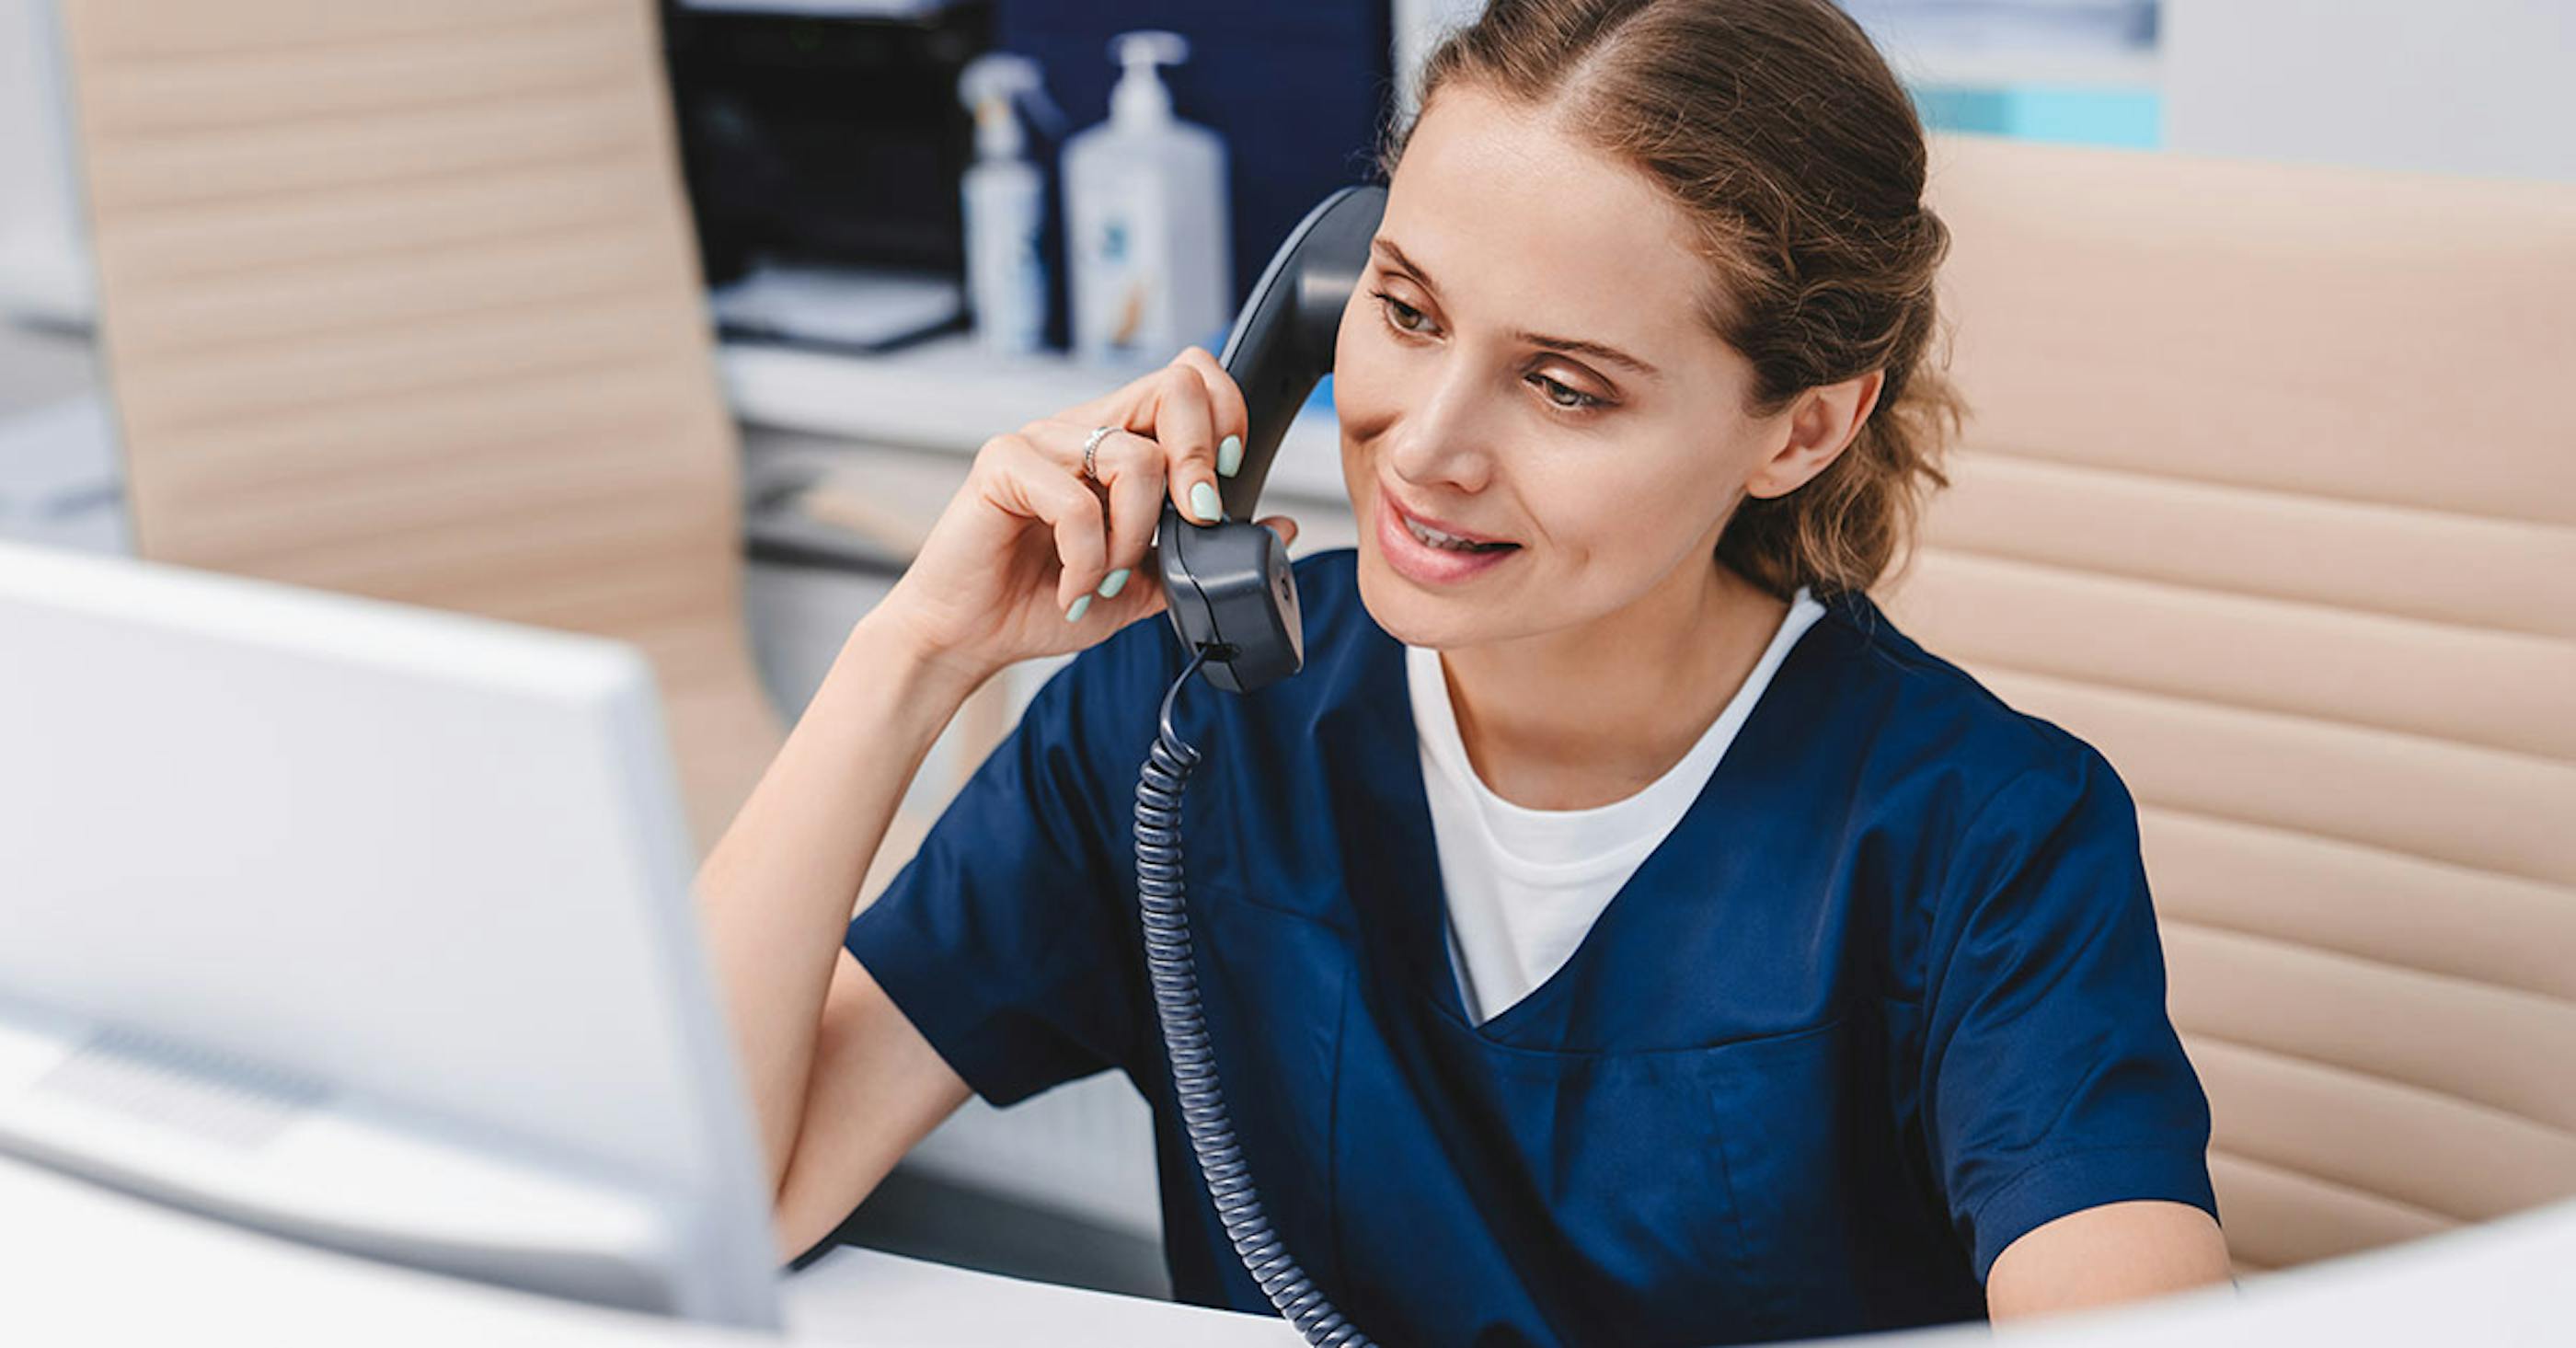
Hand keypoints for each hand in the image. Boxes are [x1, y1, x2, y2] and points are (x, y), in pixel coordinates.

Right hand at [874, 346, 1299, 684]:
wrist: (970, 638)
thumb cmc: (1044, 601)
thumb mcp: (1145, 585)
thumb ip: (1207, 554)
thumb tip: (1281, 527)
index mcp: (1118, 440)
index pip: (1189, 380)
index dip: (1225, 417)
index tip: (1224, 484)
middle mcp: (1083, 427)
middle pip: (1175, 384)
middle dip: (1201, 458)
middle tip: (1193, 522)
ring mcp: (1041, 440)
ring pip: (1134, 458)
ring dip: (1134, 538)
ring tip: (1105, 579)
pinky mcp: (1002, 464)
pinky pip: (1076, 501)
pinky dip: (1087, 560)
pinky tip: (1072, 588)